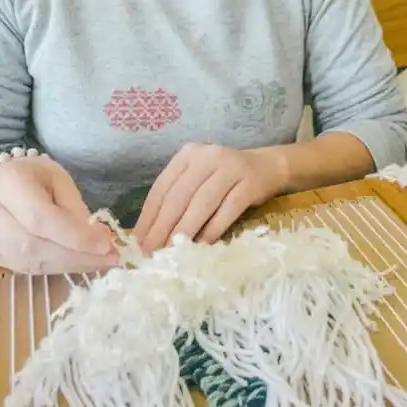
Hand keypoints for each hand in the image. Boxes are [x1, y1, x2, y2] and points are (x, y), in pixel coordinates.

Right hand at [0, 154, 118, 274]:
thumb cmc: (28, 176)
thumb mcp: (56, 177)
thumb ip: (73, 206)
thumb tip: (95, 239)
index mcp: (5, 181)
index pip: (40, 218)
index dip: (74, 236)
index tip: (106, 245)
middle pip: (34, 245)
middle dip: (76, 256)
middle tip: (110, 258)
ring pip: (30, 262)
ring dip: (69, 266)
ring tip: (99, 262)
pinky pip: (25, 268)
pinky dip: (56, 268)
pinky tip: (77, 263)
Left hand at [133, 144, 286, 251]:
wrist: (267, 167)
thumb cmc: (224, 179)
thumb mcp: (197, 180)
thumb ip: (177, 200)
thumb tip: (151, 236)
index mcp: (187, 155)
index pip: (162, 187)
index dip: (149, 216)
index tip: (139, 242)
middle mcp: (207, 156)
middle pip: (179, 196)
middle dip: (162, 227)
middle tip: (152, 251)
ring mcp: (230, 168)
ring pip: (202, 203)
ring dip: (185, 230)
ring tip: (173, 252)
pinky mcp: (249, 183)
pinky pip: (227, 210)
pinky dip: (213, 230)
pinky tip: (203, 245)